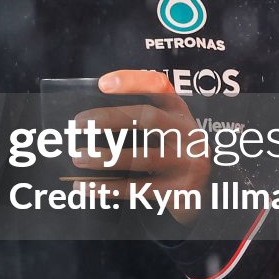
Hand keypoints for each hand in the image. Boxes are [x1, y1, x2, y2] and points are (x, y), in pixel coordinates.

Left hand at [65, 71, 208, 223]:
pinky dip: (108, 188)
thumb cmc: (170, 156)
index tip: (103, 84)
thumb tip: (90, 119)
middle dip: (109, 118)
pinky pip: (138, 188)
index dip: (132, 82)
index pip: (160, 87)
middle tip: (79, 123)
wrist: (200, 196)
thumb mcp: (164, 132)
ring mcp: (188, 162)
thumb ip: (138, 121)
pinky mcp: (181, 191)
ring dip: (105, 157)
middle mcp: (188, 133)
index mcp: (180, 114)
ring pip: (141, 158)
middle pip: (148, 118)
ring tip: (79, 157)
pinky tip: (86, 186)